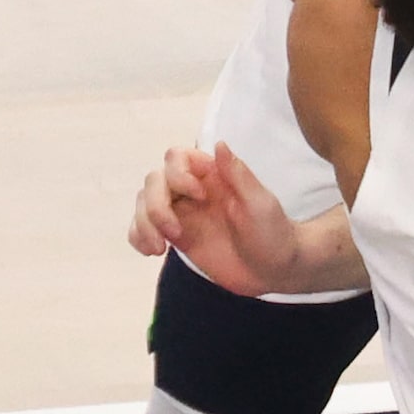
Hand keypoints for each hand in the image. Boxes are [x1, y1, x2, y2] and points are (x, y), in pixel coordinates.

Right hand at [128, 142, 299, 297]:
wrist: (275, 270)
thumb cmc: (274, 233)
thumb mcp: (261, 203)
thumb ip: (239, 175)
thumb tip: (219, 144)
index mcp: (215, 176)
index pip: (177, 158)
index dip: (178, 175)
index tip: (199, 198)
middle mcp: (194, 191)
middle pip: (153, 181)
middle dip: (155, 206)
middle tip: (175, 234)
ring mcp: (183, 214)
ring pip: (143, 204)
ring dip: (143, 223)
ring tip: (159, 248)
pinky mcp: (177, 237)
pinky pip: (143, 229)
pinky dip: (138, 236)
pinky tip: (152, 251)